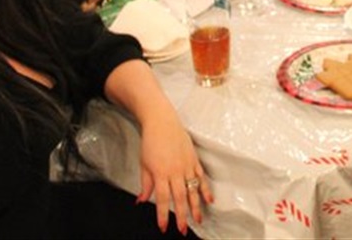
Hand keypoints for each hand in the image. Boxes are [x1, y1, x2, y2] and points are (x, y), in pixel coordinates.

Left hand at [138, 117, 212, 234]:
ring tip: (198, 219)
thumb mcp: (144, 164)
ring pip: (193, 189)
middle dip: (182, 215)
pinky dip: (206, 189)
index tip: (164, 227)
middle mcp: (175, 170)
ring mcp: (186, 165)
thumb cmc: (151, 142)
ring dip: (196, 206)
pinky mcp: (194, 159)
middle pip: (180, 197)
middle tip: (183, 229)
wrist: (161, 122)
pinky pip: (202, 177)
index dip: (163, 215)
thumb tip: (141, 200)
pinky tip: (209, 199)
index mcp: (160, 173)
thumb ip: (146, 184)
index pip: (162, 199)